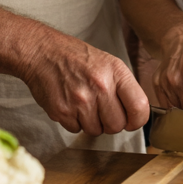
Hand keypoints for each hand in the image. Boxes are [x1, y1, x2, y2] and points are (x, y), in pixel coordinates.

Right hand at [20, 33, 149, 136]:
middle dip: (110, 122)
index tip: (131, 120)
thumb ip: (124, 87)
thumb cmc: (76, 57)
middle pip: (117, 125)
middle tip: (101, 109)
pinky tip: (71, 104)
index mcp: (115, 72)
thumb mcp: (108, 62)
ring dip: (91, 122)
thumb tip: (136, 113)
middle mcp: (100, 87)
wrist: (43, 52)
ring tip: (83, 103)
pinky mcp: (62, 111)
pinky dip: (74, 122)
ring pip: (96, 131)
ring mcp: (80, 101)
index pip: (139, 108)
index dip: (137, 119)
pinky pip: (76, 130)